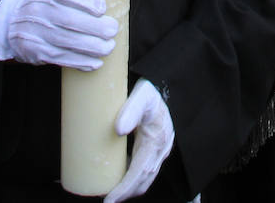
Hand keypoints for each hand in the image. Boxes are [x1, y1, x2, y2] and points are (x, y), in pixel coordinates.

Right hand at [0, 0, 117, 70]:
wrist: (11, 23)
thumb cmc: (44, 5)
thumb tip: (106, 6)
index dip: (86, 2)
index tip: (102, 8)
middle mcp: (40, 12)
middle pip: (69, 20)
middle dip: (95, 27)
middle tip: (112, 29)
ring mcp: (37, 33)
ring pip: (67, 42)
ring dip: (92, 47)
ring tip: (108, 47)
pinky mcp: (38, 52)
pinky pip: (62, 58)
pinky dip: (81, 62)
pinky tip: (96, 62)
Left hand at [104, 79, 174, 202]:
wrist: (167, 83)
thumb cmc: (153, 89)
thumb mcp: (142, 95)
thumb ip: (130, 110)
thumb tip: (118, 130)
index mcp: (156, 140)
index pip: (140, 173)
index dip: (124, 189)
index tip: (109, 200)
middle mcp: (161, 148)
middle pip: (144, 180)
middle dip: (126, 193)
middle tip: (108, 199)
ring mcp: (161, 148)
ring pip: (146, 176)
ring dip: (131, 186)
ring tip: (112, 189)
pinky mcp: (158, 145)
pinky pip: (147, 167)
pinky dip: (135, 175)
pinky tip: (122, 171)